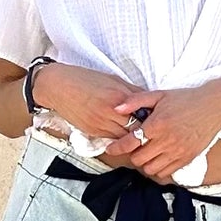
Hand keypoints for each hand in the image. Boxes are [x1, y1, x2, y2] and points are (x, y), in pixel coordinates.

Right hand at [34, 63, 154, 142]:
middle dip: (146, 134)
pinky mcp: (93, 132)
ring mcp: (101, 124)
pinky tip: (126, 139)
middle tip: (156, 136)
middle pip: (137, 130)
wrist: (59, 86)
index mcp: (119, 97)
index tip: (161, 121)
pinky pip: (112, 140)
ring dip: (134, 140)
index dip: (154, 120)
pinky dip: (121, 140)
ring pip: (125, 139)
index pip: (144, 114)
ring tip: (143, 140)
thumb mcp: (113, 80)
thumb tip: (150, 101)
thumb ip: (132, 92)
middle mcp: (111, 113)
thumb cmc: (86, 79)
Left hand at [100, 82, 220, 184]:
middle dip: (132, 154)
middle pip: (138, 159)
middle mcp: (166, 141)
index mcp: (157, 124)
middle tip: (133, 147)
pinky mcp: (186, 159)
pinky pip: (166, 173)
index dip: (117, 148)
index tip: (111, 149)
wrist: (214, 107)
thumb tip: (117, 108)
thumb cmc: (186, 99)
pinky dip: (158, 168)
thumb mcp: (160, 95)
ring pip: (151, 169)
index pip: (130, 142)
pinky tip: (159, 158)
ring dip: (145, 163)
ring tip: (146, 153)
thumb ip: (136, 101)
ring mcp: (177, 152)